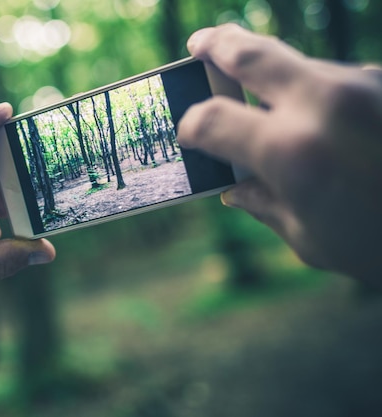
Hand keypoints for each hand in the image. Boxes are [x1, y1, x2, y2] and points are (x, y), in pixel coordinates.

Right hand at [178, 24, 381, 282]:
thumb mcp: (311, 238)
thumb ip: (264, 205)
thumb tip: (233, 190)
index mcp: (292, 152)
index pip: (214, 120)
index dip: (192, 125)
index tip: (187, 132)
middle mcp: (324, 104)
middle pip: (253, 53)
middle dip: (218, 46)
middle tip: (200, 44)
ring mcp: (362, 85)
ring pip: (300, 67)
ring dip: (276, 79)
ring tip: (267, 106)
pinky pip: (338, 80)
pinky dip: (318, 95)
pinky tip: (324, 124)